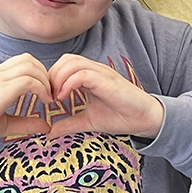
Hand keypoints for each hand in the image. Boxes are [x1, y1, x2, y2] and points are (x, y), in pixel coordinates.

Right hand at [0, 54, 52, 150]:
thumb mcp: (6, 123)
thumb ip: (26, 122)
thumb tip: (47, 126)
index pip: (22, 61)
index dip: (39, 73)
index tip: (46, 91)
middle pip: (28, 59)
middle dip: (45, 74)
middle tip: (51, 93)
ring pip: (30, 66)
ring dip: (44, 80)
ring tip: (48, 97)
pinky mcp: (0, 90)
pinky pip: (27, 80)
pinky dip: (41, 88)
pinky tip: (44, 101)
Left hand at [47, 54, 164, 138]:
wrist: (144, 119)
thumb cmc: (120, 116)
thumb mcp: (89, 121)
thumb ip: (70, 124)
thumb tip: (49, 133)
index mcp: (90, 76)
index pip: (64, 65)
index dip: (52, 78)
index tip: (47, 98)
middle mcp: (95, 70)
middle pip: (66, 59)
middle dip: (52, 76)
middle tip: (49, 97)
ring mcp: (101, 73)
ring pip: (72, 62)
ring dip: (58, 78)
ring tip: (56, 97)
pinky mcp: (107, 80)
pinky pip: (82, 74)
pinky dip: (68, 83)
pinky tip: (64, 97)